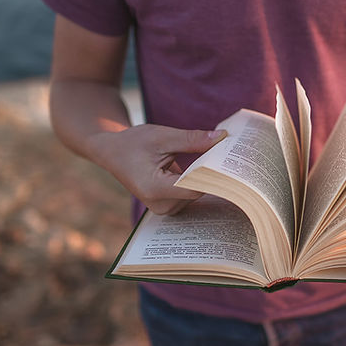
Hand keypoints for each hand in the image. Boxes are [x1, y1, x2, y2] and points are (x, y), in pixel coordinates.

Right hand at [91, 124, 225, 214]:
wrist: (113, 154)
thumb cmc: (134, 143)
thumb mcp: (163, 136)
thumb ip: (192, 139)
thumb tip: (222, 138)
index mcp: (154, 188)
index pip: (195, 188)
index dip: (214, 175)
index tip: (232, 161)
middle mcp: (160, 205)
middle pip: (199, 193)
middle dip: (213, 174)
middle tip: (231, 154)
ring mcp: (164, 209)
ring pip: (198, 195)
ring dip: (208, 178)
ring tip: (218, 158)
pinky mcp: (169, 207)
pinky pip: (192, 196)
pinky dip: (200, 182)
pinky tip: (208, 168)